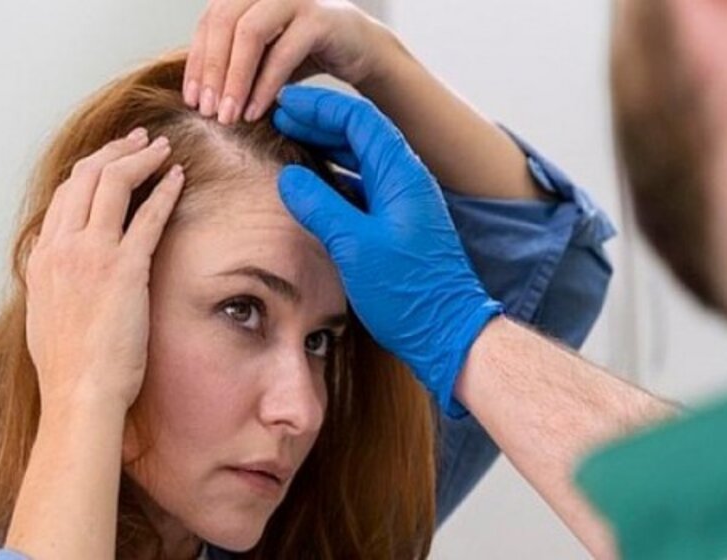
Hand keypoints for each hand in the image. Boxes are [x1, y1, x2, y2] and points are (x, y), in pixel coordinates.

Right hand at [24, 129, 184, 411]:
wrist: (79, 391)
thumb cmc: (68, 364)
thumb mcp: (44, 312)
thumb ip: (50, 278)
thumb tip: (54, 261)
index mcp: (43, 256)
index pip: (64, 194)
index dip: (91, 169)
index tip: (112, 158)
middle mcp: (63, 246)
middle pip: (86, 177)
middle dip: (115, 151)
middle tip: (140, 140)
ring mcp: (92, 254)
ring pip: (113, 184)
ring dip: (140, 158)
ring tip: (161, 148)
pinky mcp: (125, 268)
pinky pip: (148, 216)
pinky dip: (164, 190)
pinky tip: (178, 177)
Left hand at [183, 0, 395, 123]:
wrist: (363, 49)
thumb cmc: (307, 52)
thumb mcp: (262, 56)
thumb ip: (232, 63)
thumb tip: (196, 94)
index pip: (210, 22)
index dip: (197, 61)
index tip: (192, 99)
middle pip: (223, 23)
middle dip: (212, 71)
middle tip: (207, 111)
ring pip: (249, 33)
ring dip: (234, 79)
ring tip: (228, 116)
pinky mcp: (319, 19)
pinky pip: (282, 53)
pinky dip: (264, 86)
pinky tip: (255, 112)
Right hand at [273, 86, 502, 416]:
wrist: (447, 332)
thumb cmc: (408, 292)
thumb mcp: (355, 246)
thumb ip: (320, 206)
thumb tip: (289, 176)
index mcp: (401, 176)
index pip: (359, 119)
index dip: (319, 106)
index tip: (284, 104)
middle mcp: (406, 181)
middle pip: (359, 134)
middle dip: (318, 122)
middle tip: (279, 118)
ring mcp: (403, 203)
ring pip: (360, 160)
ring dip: (326, 147)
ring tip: (289, 142)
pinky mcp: (398, 226)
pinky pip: (363, 187)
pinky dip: (336, 177)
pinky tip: (313, 183)